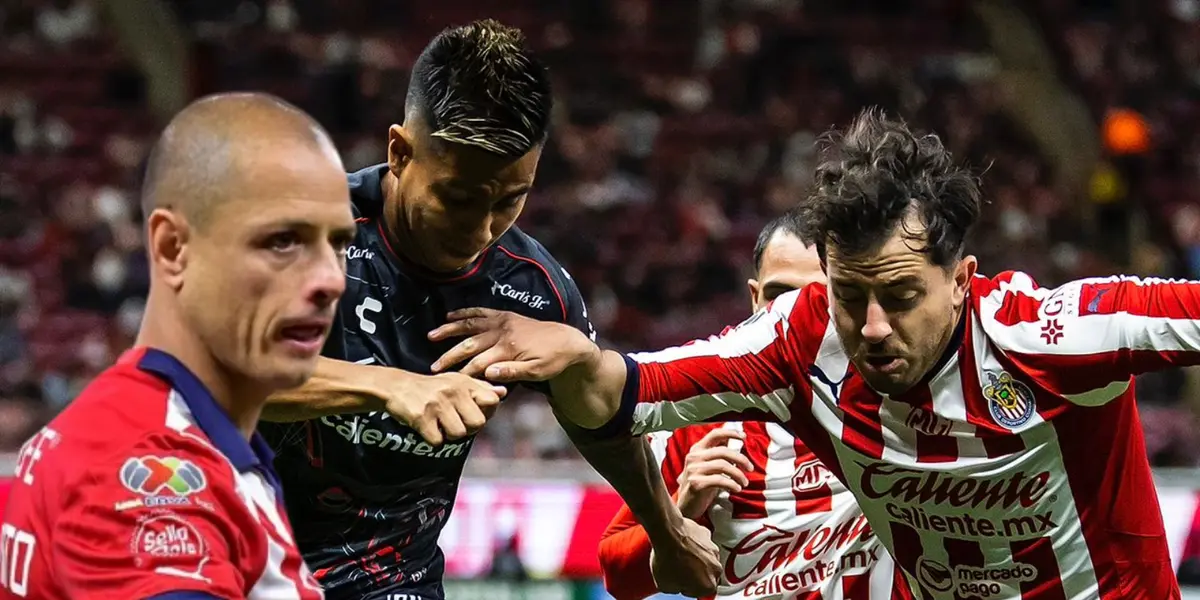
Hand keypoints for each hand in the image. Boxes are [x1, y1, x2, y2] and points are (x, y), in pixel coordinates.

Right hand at [378, 371, 505, 445]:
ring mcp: (437, 404)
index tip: (473, 412)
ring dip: (449, 435)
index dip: (487, 412)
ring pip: (459, 434)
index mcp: (465, 383)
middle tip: (455, 422)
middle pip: (478, 423)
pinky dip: (433, 440)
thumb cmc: (432, 388)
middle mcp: (453, 391)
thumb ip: (481, 388)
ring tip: (439, 424)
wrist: (396, 387)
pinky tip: (427, 427)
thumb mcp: (457, 382)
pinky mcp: (421, 417)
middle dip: (468, 428)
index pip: (493, 400)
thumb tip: (503, 392)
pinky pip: (438, 441)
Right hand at [428, 308, 598, 381]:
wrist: (567, 340)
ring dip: (450, 330)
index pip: (480, 364)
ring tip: (431, 335)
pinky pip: (480, 312)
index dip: (464, 374)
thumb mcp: (537, 372)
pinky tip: (450, 315)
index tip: (450, 384)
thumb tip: (488, 375)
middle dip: (450, 356)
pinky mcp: (504, 315)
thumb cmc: (552, 361)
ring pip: (470, 324)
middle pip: (470, 344)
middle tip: (433, 367)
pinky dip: (464, 313)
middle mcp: (502, 332)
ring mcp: (502, 321)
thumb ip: (512, 372)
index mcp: (509, 348)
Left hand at [650, 517, 720, 596]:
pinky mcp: (707, 536)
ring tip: (678, 556)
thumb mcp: (665, 586)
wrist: (666, 533)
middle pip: (706, 576)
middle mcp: (715, 568)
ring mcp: (713, 551)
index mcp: (708, 585)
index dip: (688, 589)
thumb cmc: (668, 558)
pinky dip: (693, 544)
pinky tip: (680, 545)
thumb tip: (675, 584)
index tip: (681, 584)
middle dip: (694, 574)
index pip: (700, 593)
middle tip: (678, 570)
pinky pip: (701, 544)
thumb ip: (676, 589)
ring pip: (705, 559)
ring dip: (695, 559)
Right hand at [676, 428, 752, 518]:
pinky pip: (720, 480)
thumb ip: (718, 453)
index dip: (731, 433)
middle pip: (723, 451)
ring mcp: (694, 470)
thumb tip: (734, 439)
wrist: (686, 505)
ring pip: (723, 466)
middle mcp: (694, 457)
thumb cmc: (700, 485)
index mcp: (697, 449)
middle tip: (750, 468)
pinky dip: (732, 484)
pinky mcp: (696, 483)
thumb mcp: (708, 466)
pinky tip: (736, 488)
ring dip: (738, 474)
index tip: (744, 437)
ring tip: (744, 482)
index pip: (715, 434)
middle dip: (741, 459)